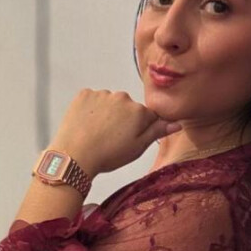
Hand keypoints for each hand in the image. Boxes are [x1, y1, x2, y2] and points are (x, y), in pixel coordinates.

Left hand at [50, 88, 181, 176]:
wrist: (74, 156)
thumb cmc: (107, 156)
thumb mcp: (137, 148)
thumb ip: (157, 132)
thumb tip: (176, 123)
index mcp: (139, 111)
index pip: (147, 115)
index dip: (139, 129)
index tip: (128, 139)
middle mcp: (123, 98)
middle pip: (128, 107)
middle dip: (123, 119)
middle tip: (111, 139)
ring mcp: (102, 94)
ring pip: (109, 103)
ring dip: (106, 114)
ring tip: (97, 134)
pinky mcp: (85, 94)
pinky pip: (92, 99)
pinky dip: (90, 109)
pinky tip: (87, 125)